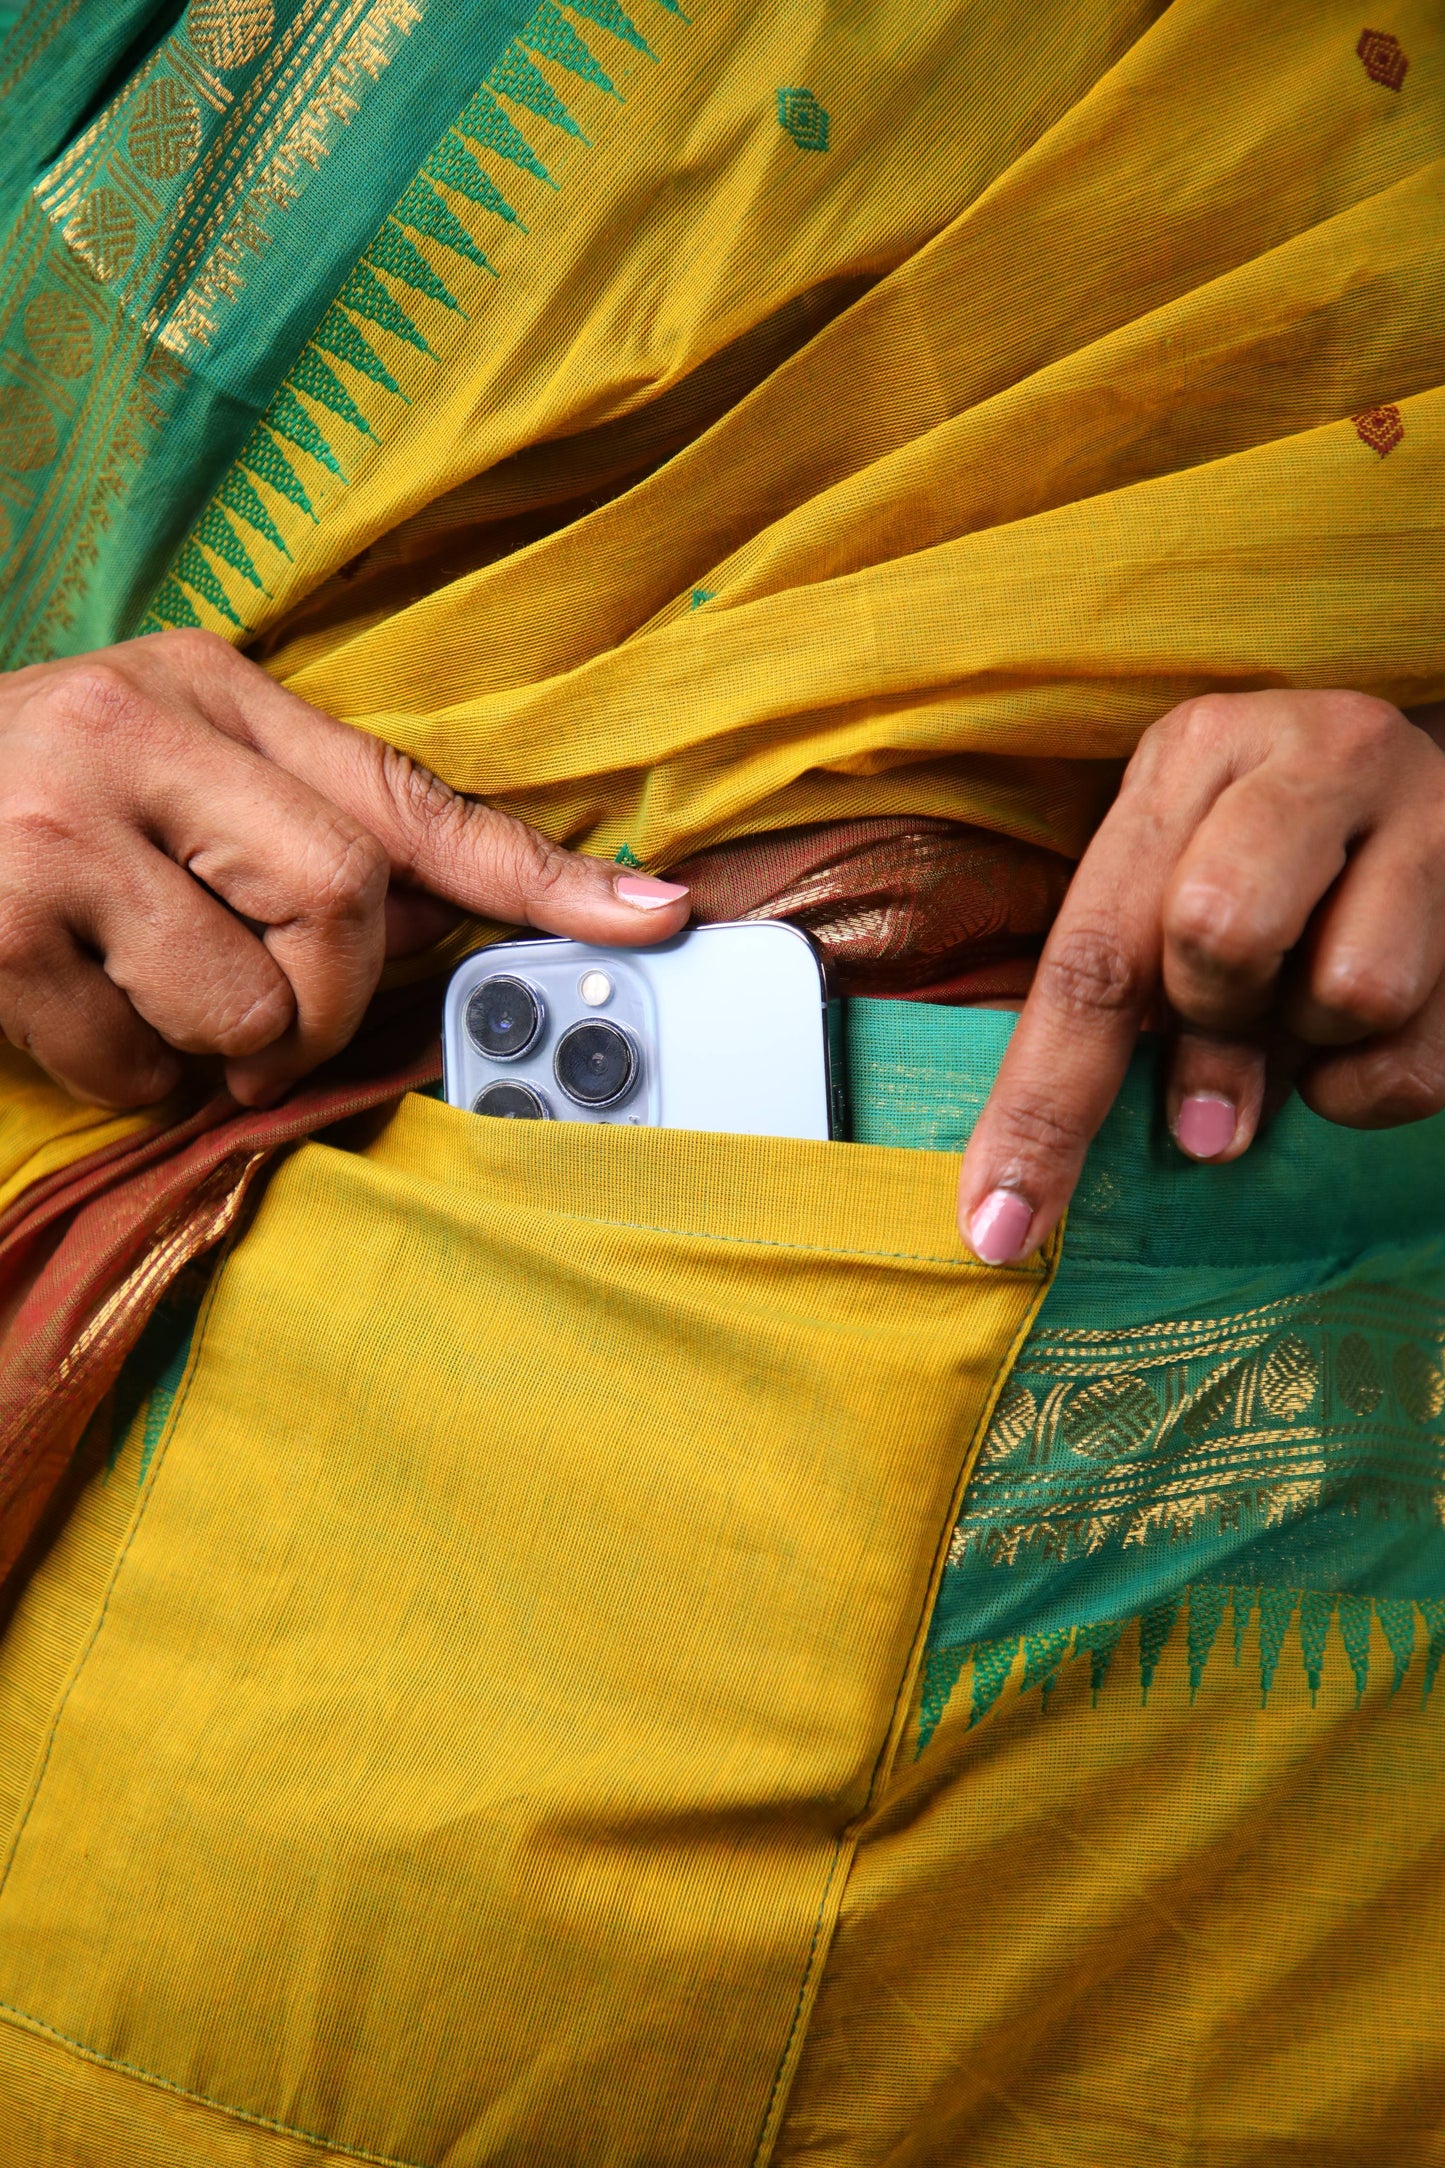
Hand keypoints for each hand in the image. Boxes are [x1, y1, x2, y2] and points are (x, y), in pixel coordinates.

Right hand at [0, 629, 688, 1109]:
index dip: (536, 869)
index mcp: (206, 691)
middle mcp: (141, 732)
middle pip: (349, 901)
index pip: (404, 791)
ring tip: (144, 1003)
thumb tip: (437, 928)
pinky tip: (75, 1017)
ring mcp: (62, 824)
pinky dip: (131, 1075)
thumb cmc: (22, 805)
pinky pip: (140, 1057)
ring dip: (214, 1047)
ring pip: (248, 998)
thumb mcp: (160, 769)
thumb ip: (289, 827)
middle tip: (260, 1015)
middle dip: (324, 997)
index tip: (653, 913)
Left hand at [958, 690, 1444, 1262]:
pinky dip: (1374, 1083)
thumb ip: (1121, 1003)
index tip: (1001, 1228)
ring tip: (1304, 1007)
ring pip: (1351, 992)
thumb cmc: (1260, 856)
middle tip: (1221, 1042)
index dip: (1043, 1107)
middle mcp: (1315, 754)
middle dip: (1210, 1026)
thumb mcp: (1169, 882)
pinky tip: (1364, 1032)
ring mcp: (1430, 807)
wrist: (1420, 789)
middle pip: (1219, 937)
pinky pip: (1425, 1056)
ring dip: (1308, 1044)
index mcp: (1194, 756)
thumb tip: (1071, 1179)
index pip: (1094, 954)